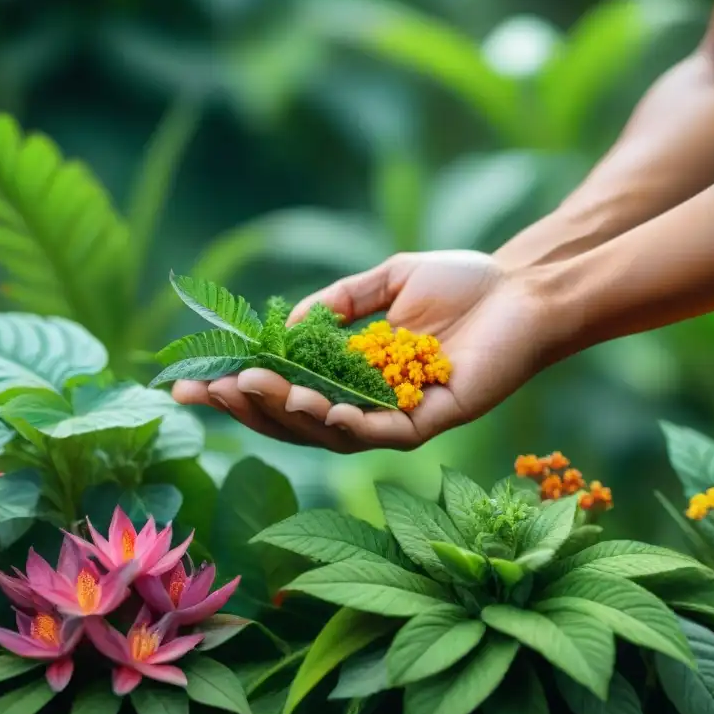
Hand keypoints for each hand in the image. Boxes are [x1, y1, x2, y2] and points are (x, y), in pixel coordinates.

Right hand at [172, 250, 556, 451]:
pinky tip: (316, 408)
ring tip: (255, 387)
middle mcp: (371, 402)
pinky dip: (347, 426)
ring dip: (290, 414)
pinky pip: (382, 435)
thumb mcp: (389, 278)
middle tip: (210, 390)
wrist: (524, 288)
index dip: (239, 388)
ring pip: (332, 433)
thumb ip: (342, 300)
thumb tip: (293, 325)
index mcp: (355, 373)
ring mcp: (400, 417)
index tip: (189, 382)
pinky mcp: (433, 421)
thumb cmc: (464, 282)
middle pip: (297, 420)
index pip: (286, 390)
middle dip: (250, 407)